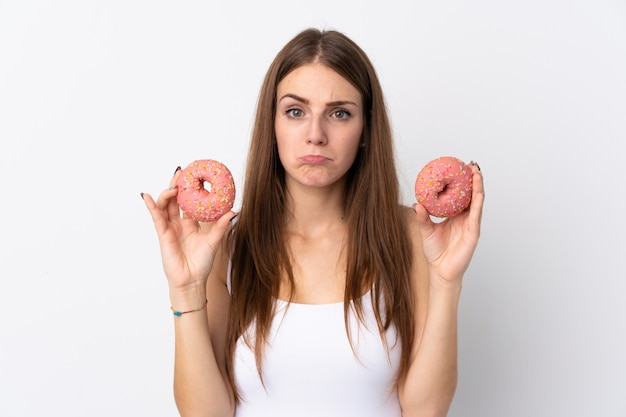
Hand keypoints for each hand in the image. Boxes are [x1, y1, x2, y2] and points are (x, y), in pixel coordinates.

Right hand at [141, 168, 235, 290]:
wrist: (191, 281)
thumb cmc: (202, 263)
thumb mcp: (214, 241)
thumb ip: (220, 227)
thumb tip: (233, 212)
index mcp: (191, 223)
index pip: (190, 202)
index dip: (191, 189)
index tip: (195, 175)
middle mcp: (179, 223)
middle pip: (176, 199)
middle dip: (177, 184)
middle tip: (182, 171)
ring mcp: (170, 228)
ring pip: (165, 205)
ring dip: (167, 193)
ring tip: (174, 184)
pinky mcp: (162, 234)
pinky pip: (156, 217)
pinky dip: (151, 206)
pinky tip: (147, 197)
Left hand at [413, 163, 483, 284]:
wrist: (440, 271)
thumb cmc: (435, 252)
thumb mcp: (425, 230)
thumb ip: (422, 217)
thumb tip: (416, 204)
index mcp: (455, 216)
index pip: (461, 196)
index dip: (462, 182)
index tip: (459, 168)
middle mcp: (465, 218)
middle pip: (472, 195)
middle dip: (473, 179)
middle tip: (471, 164)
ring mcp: (471, 225)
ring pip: (477, 201)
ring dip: (478, 186)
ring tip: (477, 172)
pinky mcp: (473, 232)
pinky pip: (476, 214)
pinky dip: (478, 202)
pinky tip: (479, 192)